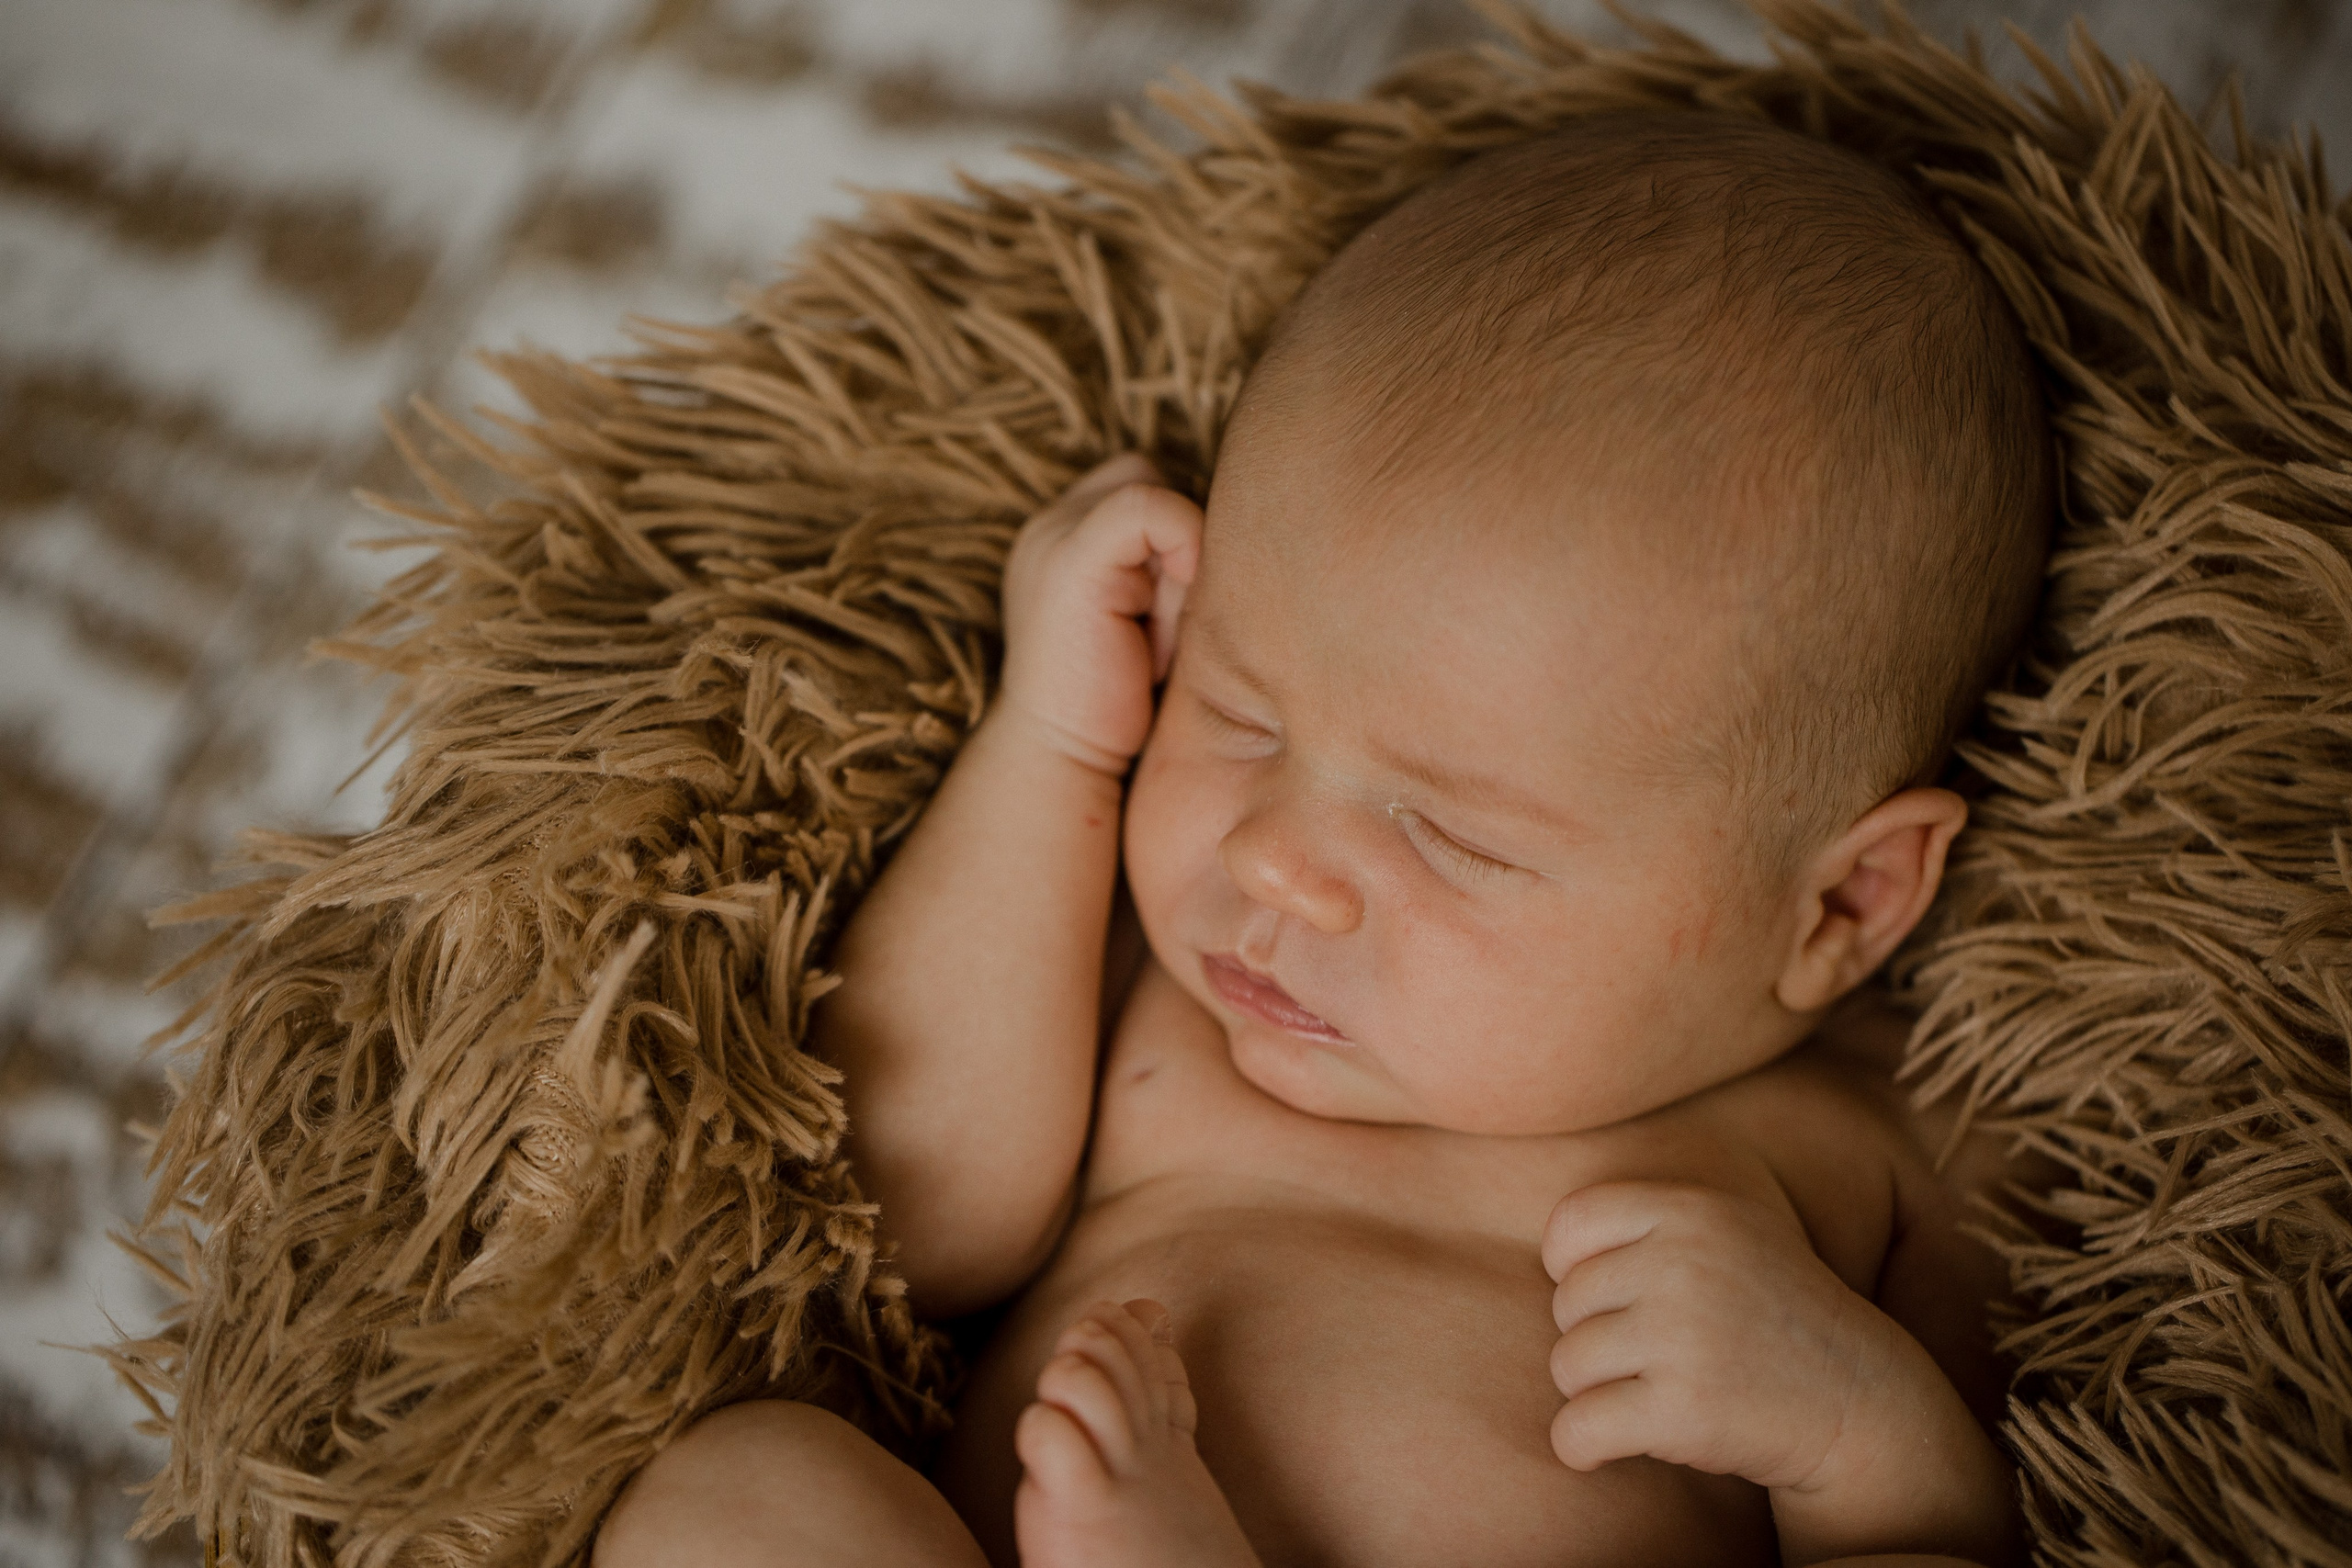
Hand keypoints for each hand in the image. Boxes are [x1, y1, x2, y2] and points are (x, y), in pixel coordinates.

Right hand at [998, 454, 1201, 775]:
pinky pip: (1147, 504)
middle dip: (1177, 536)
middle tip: (1172, 618)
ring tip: (1162, 628)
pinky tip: (1171, 614)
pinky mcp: (1070, 559)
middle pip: (1148, 474)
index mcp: (1064, 540)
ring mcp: (1053, 537)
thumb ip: (1180, 566)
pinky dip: (1181, 545)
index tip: (1179, 609)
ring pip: (1152, 485)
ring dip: (1179, 552)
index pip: (1143, 485)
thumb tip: (1253, 523)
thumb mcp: (1160, 619)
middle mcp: (1049, 527)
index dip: (1177, 532)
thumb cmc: (1123, 706)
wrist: (1066, 761)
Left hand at [1541, 1181, 1902, 1490]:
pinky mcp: (1682, 1409)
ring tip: (1652, 1396)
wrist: (1858, 1404)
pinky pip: (1576, 1428)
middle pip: (1566, 1303)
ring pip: (1566, 1367)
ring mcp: (1684, 1335)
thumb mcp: (1728, 1235)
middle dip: (1595, 1340)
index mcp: (1694, 1210)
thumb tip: (1546, 1247)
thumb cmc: (1769, 1317)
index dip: (1570, 1267)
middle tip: (1654, 1360)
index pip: (1572, 1223)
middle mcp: (1686, 1263)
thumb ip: (1648, 1224)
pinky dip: (1581, 1446)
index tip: (1606, 1301)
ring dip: (1595, 1394)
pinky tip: (1611, 1446)